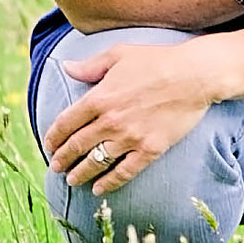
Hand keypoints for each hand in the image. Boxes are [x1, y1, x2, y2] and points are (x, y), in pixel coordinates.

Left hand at [44, 35, 228, 196]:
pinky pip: (124, 172)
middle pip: (77, 146)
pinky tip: (98, 188)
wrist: (195, 75)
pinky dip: (109, 183)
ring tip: (71, 180)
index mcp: (99, 97)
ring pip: (96, 162)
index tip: (49, 145)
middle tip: (55, 167)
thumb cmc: (157, 60)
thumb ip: (90, 66)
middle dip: (62, 159)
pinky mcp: (150, 149)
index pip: (66, 123)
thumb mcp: (119, 54)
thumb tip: (66, 68)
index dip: (54, 137)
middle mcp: (110, 121)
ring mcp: (130, 137)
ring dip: (80, 173)